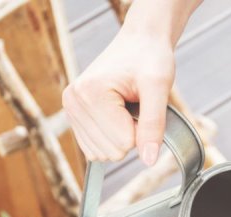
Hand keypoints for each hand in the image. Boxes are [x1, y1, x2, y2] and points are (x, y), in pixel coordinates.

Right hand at [62, 24, 174, 164]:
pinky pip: (95, 151)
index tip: (142, 102)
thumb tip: (148, 160)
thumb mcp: (159, 86)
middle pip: (112, 152)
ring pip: (103, 155)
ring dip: (122, 137)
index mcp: (90, 93)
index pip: (124, 143)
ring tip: (126, 108)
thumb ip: (154, 124)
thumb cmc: (150, 57)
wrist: (140, 43)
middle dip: (132, 134)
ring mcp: (71, 111)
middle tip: (136, 105)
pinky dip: (112, 140)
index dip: (142, 128)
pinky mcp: (74, 118)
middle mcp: (73, 102)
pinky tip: (117, 116)